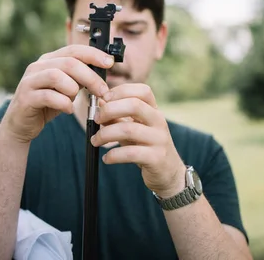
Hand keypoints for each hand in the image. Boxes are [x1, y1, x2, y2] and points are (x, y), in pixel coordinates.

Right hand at [2, 45, 113, 143]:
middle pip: (69, 63)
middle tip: (103, 91)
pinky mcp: (25, 98)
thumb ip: (80, 78)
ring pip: (57, 76)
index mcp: (49, 60)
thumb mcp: (67, 88)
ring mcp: (30, 81)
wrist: (21, 124)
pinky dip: (63, 103)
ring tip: (76, 99)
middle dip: (91, 77)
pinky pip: (48, 96)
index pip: (74, 50)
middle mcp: (38, 66)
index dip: (94, 54)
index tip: (110, 62)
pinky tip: (67, 109)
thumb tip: (103, 71)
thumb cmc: (47, 104)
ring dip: (74, 89)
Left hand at [90, 83, 186, 197]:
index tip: (104, 98)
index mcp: (154, 111)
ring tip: (95, 141)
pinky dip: (113, 155)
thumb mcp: (133, 128)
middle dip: (110, 110)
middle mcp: (159, 121)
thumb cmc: (146, 146)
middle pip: (134, 105)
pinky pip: (130, 153)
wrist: (169, 173)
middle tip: (96, 119)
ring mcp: (159, 139)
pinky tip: (106, 159)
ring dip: (105, 134)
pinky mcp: (156, 158)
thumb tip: (99, 103)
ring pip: (128, 129)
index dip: (121, 91)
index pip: (142, 91)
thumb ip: (118, 116)